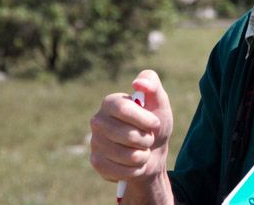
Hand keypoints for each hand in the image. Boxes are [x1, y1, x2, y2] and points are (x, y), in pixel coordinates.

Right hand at [90, 70, 174, 200]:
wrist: (153, 151)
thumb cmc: (155, 123)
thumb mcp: (159, 101)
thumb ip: (152, 84)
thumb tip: (137, 83)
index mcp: (110, 102)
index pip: (123, 109)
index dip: (144, 119)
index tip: (155, 123)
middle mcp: (97, 121)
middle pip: (126, 134)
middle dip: (146, 139)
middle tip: (148, 137)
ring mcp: (95, 142)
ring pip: (126, 155)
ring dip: (143, 155)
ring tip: (142, 149)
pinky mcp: (97, 162)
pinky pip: (120, 171)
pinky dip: (135, 169)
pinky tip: (134, 163)